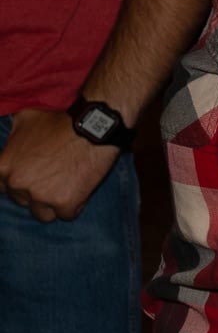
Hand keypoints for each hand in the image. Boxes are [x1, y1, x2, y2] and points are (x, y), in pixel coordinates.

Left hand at [0, 110, 115, 222]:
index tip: (31, 179)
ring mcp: (40, 196)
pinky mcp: (64, 204)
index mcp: (3, 167)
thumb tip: (11, 137)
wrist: (93, 127)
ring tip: (67, 187)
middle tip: (55, 178)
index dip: (18, 183)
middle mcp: (17, 184)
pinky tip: (81, 189)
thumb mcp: (26, 118)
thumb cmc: (60, 121)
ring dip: (53, 204)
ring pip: (43, 214)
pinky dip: (74, 204)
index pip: (1, 188)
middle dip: (37, 192)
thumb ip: (13, 135)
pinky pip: (66, 214)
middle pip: (23, 201)